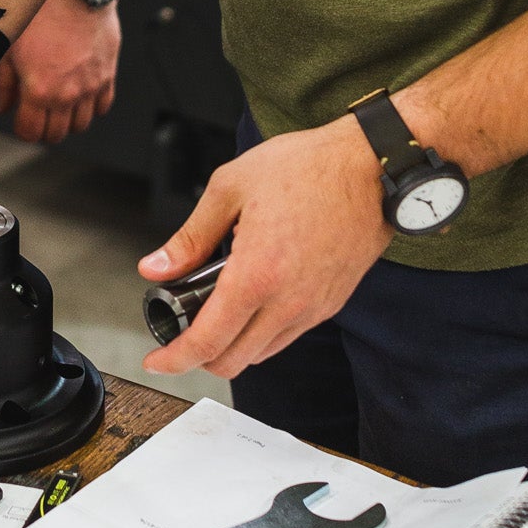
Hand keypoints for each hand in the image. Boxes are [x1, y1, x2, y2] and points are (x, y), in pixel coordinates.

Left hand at [0, 0, 120, 143]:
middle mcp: (68, 94)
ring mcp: (91, 86)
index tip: (21, 119)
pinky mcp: (108, 73)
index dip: (22, 128)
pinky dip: (92, 106)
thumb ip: (6, 84)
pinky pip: (104, 106)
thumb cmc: (38, 12)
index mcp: (39, 90)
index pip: (30, 132)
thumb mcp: (9, 48)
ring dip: (68, 120)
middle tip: (37, 113)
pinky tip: (80, 93)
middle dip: (43, 128)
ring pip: (82, 125)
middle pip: (56, 135)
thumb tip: (4, 108)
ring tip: (58, 104)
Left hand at [137, 118, 387, 381]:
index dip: (174, 360)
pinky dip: (262, 334)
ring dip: (232, 346)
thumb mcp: (231, 188)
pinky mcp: (331, 303)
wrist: (372, 166)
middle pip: (232, 361)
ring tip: (217, 310)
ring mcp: (313, 307)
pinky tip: (253, 301)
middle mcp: (288, 302)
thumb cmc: (309, 167)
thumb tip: (156, 267)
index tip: (157, 361)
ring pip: (261, 354)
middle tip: (183, 332)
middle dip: (199, 356)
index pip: (207, 342)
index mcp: (257, 274)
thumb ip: (190, 237)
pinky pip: (288, 336)